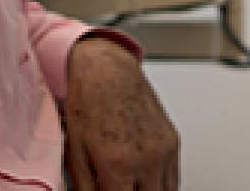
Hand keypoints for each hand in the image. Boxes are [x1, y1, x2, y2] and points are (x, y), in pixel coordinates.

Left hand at [63, 35, 179, 190]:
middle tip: (121, 188)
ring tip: (132, 186)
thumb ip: (84, 188)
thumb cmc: (88, 103)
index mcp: (119, 165)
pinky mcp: (173, 141)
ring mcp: (164, 150)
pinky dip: (162, 185)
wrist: (107, 70)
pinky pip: (174, 177)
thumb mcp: (74, 152)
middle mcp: (147, 159)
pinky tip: (145, 182)